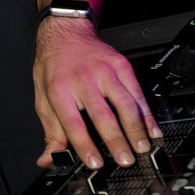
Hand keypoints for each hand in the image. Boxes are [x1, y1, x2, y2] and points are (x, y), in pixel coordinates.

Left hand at [32, 21, 161, 169]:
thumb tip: (48, 159)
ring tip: (141, 147)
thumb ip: (50, 131)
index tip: (95, 162)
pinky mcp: (122, 66)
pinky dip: (146, 114)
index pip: (73, 123)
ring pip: (125, 103)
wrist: (66, 32)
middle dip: (116, 140)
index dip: (84, 145)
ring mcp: (105, 71)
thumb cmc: (54, 67)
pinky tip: (152, 129)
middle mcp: (83, 80)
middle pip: (103, 114)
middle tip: (125, 159)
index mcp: (59, 90)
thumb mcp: (43, 98)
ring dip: (136, 128)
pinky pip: (138, 93)